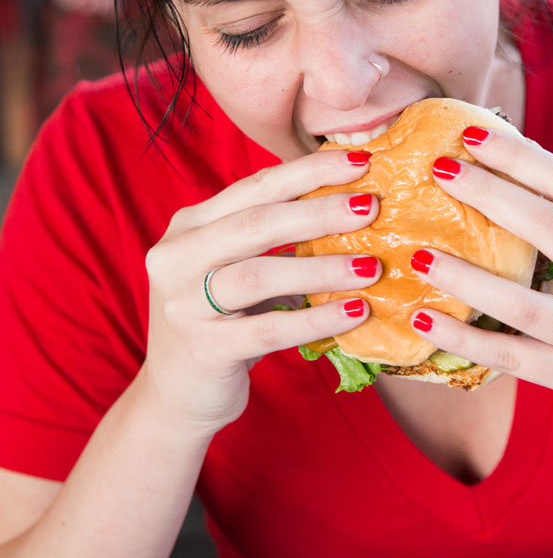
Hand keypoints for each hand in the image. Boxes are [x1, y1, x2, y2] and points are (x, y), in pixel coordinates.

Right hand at [140, 151, 380, 434]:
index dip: (308, 171)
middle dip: (320, 210)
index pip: (255, 186)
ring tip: (372, 266)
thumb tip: (351, 202)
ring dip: (323, 268)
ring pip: (260, 274)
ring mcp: (183, 304)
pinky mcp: (202, 349)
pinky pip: (269, 328)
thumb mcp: (237, 270)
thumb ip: (272, 237)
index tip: (360, 160)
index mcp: (190, 226)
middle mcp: (177, 257)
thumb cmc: (222, 323)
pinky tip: (354, 313)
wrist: (176, 397)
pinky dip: (315, 319)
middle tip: (372, 206)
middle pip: (257, 223)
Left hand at [407, 126, 552, 466]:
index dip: (525, 159)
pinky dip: (464, 338)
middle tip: (440, 170)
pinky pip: (512, 356)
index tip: (476, 135)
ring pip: (523, 301)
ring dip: (464, 275)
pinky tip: (424, 322)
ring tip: (416, 254)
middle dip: (491, 194)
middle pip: (552, 228)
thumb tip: (517, 180)